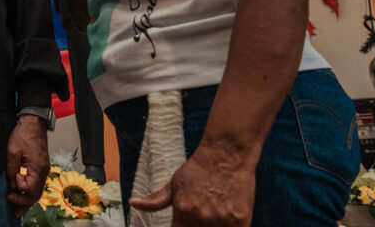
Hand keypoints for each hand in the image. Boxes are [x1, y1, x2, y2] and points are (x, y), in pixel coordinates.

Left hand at [6, 114, 49, 216]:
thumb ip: (12, 169)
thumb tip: (13, 183)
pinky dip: (30, 192)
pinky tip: (23, 195)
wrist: (34, 123)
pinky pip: (37, 184)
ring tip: (18, 209)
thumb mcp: (12, 152)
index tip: (12, 181)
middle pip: (36, 195)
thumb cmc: (24, 134)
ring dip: (28, 200)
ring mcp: (44, 169)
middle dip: (24, 203)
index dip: (20, 188)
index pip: (30, 189)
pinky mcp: (41, 167)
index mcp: (38, 168)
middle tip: (12, 207)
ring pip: (38, 191)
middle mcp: (44, 171)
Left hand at [129, 142, 254, 225]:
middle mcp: (201, 218)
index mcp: (182, 211)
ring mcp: (223, 221)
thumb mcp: (173, 184)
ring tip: (211, 215)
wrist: (226, 155)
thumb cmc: (198, 169)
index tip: (184, 225)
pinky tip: (225, 219)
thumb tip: (133, 204)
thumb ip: (155, 201)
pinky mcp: (242, 221)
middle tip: (197, 218)